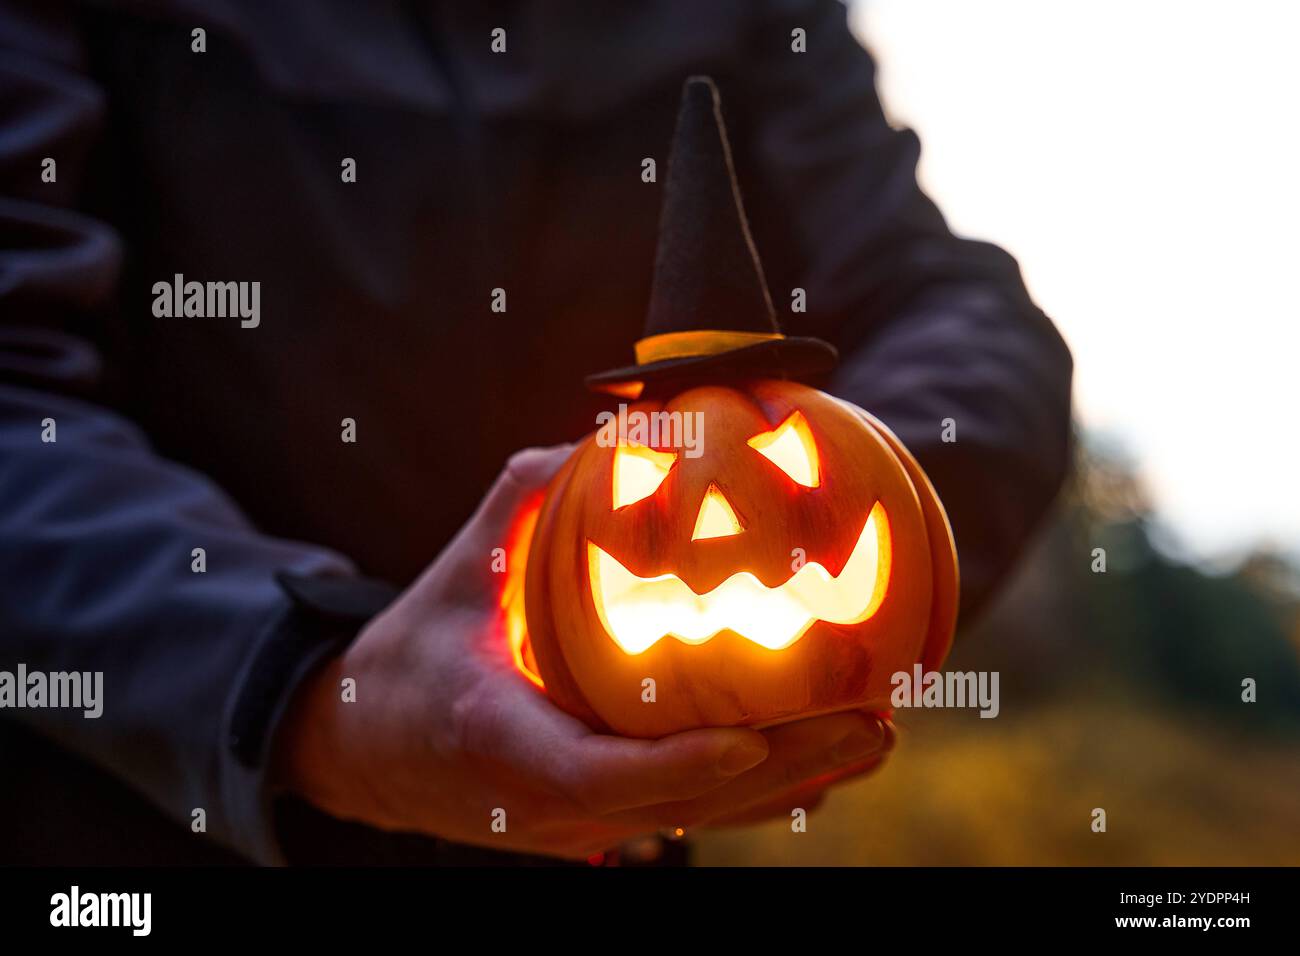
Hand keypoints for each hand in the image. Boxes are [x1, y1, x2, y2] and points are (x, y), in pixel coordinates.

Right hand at [273, 446, 893, 858]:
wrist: (371, 745)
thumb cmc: (416, 651)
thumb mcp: (461, 569)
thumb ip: (533, 498)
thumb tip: (622, 429)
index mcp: (503, 743)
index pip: (602, 776)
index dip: (684, 765)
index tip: (757, 739)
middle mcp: (552, 805)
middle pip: (685, 805)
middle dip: (785, 771)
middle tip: (871, 722)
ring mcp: (582, 827)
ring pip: (703, 818)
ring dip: (794, 784)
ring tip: (874, 736)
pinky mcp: (602, 826)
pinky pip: (693, 811)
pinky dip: (763, 789)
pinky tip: (825, 757)